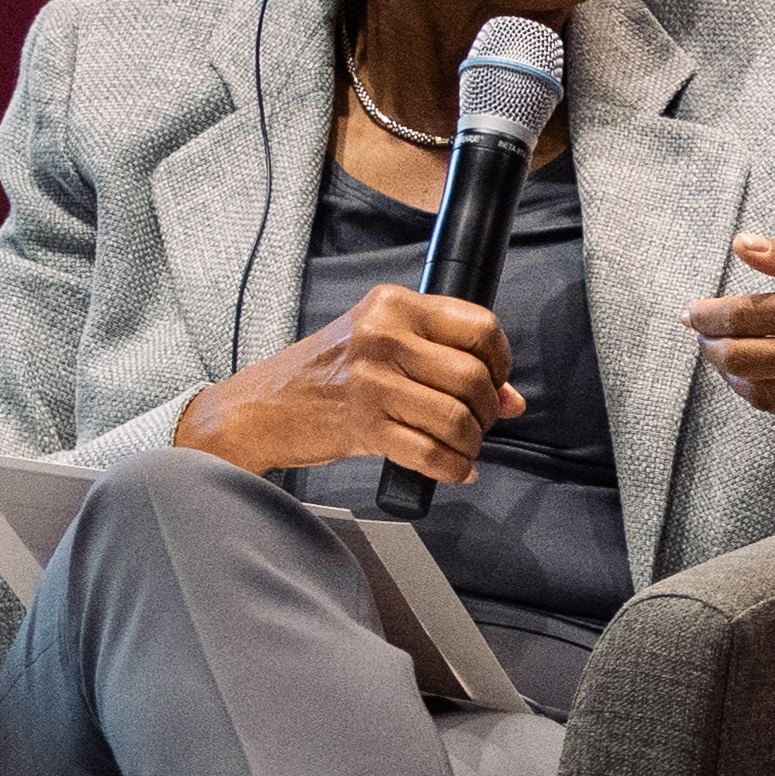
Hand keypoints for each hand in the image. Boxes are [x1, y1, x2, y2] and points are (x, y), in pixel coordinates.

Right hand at [175, 282, 509, 489]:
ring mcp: (371, 382)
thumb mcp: (380, 343)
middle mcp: (383, 337)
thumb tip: (513, 398)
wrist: (261, 406)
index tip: (497, 380)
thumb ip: (445, 359)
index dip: (500, 360)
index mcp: (392, 305)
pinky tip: (455, 469)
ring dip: (471, 442)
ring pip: (457, 418)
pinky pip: (430, 454)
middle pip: (473, 377)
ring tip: (463, 446)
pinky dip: (453, 468)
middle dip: (488, 410)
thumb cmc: (325, 373)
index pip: (479, 326)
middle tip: (479, 421)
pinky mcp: (363, 426)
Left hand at [696, 234, 774, 433]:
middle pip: (743, 358)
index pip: (747, 314)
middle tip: (703, 337)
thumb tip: (743, 245)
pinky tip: (760, 379)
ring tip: (726, 359)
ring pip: (761, 391)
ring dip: (732, 376)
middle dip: (712, 347)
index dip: (710, 315)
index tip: (693, 312)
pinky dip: (765, 396)